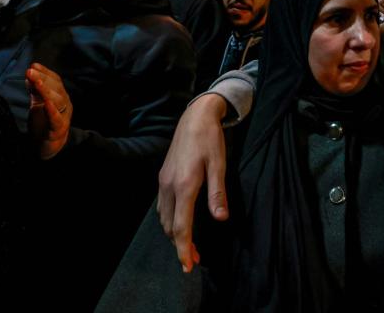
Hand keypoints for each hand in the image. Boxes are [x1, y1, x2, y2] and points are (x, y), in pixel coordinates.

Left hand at [26, 63, 72, 159]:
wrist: (48, 146)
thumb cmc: (44, 122)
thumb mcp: (38, 103)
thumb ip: (35, 89)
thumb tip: (30, 72)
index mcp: (61, 97)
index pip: (56, 81)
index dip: (46, 73)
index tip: (33, 65)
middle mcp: (65, 105)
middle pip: (57, 89)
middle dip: (44, 79)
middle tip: (31, 71)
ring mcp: (63, 117)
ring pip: (58, 102)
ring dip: (47, 91)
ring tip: (37, 83)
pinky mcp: (57, 130)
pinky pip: (56, 119)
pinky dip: (52, 111)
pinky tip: (46, 103)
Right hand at [157, 94, 228, 272]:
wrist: (195, 117)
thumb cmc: (210, 139)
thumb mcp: (219, 165)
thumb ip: (218, 193)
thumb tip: (220, 218)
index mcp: (183, 185)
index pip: (181, 227)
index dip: (184, 249)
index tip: (188, 266)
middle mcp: (168, 186)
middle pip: (170, 226)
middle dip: (181, 245)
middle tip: (194, 259)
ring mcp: (163, 182)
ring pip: (164, 218)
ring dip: (175, 234)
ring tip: (189, 244)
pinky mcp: (163, 177)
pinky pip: (163, 207)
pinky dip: (171, 220)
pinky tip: (181, 221)